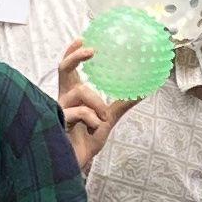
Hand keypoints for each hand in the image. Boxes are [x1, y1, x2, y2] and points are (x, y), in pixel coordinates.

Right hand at [52, 35, 125, 161]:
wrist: (77, 164)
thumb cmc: (86, 141)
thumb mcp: (108, 119)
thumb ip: (121, 104)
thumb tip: (143, 91)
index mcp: (72, 94)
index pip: (68, 68)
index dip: (73, 52)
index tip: (83, 37)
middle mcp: (63, 98)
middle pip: (63, 69)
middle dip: (76, 56)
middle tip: (92, 50)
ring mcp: (59, 109)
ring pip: (80, 92)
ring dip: (97, 103)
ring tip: (103, 118)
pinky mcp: (58, 122)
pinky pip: (80, 112)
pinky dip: (93, 120)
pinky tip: (94, 128)